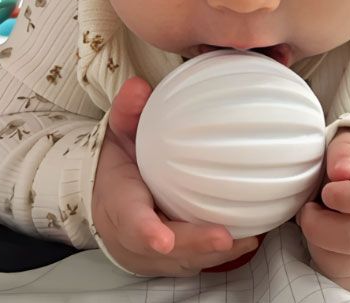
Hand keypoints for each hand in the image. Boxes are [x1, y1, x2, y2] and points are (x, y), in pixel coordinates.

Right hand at [92, 77, 258, 275]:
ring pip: (180, 261)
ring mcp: (149, 252)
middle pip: (162, 249)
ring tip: (245, 239)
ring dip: (210, 254)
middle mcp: (131, 235)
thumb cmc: (118, 161)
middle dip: (193, 245)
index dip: (146, 232)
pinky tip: (246, 240)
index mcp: (118, 202)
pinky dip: (216, 255)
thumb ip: (129, 109)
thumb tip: (138, 87)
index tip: (163, 240)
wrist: (102, 191)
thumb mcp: (119, 130)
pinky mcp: (167, 259)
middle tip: (224, 237)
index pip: (129, 218)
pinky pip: (191, 262)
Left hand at [297, 129, 349, 290]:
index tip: (327, 190)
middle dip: (319, 225)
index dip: (346, 196)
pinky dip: (323, 261)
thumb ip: (346, 150)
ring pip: (344, 264)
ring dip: (317, 244)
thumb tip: (339, 171)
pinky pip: (342, 278)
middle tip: (310, 208)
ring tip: (316, 222)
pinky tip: (322, 240)